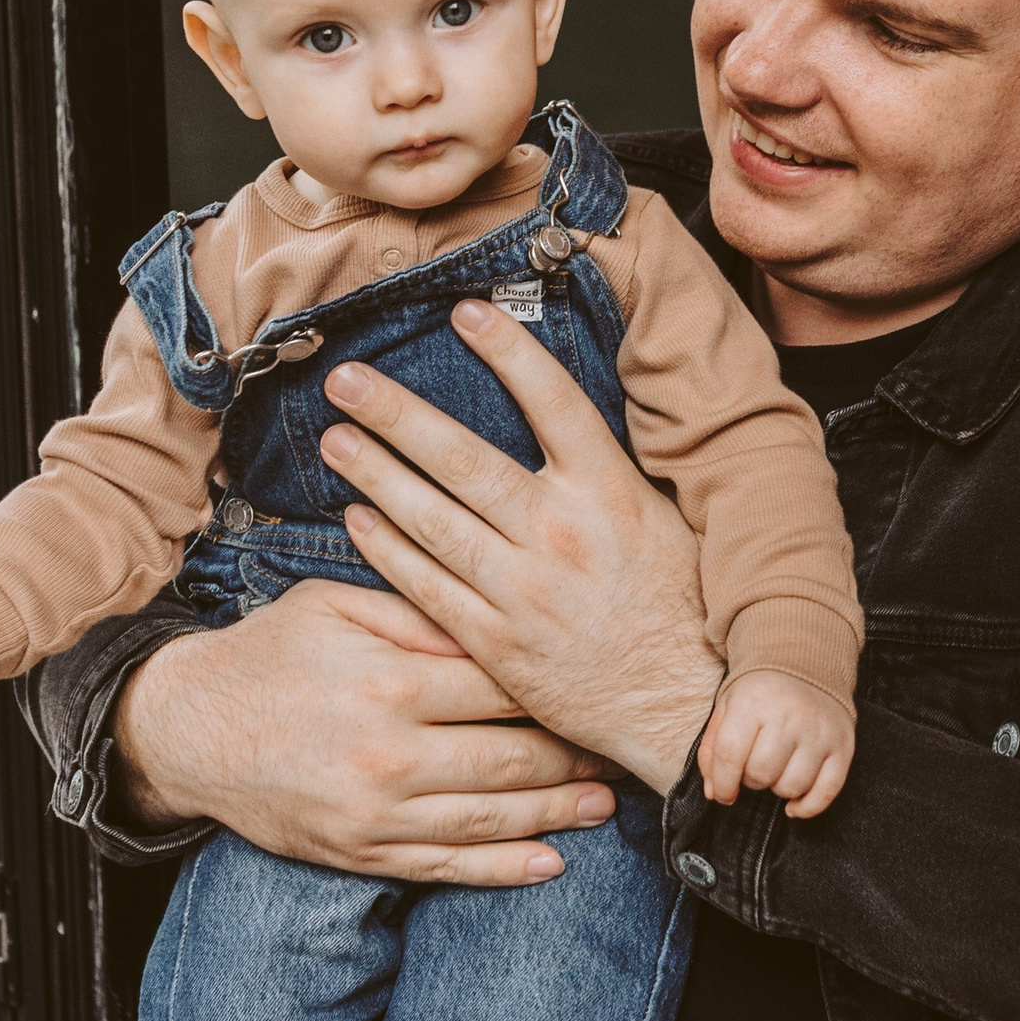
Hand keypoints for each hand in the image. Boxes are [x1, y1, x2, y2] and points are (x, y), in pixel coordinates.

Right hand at [111, 576, 617, 886]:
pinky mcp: (360, 852)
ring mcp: (376, 812)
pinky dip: (502, 869)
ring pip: (489, 818)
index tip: (594, 681)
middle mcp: (389, 753)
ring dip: (556, 814)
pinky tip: (548, 863)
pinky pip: (446, 866)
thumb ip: (414, 612)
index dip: (552, 687)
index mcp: (389, 681)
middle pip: (510, 756)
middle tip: (614, 749)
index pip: (500, 685)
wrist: (187, 729)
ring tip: (602, 804)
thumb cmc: (267, 653)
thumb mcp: (332, 605)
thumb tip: (490, 619)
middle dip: (571, 755)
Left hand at [314, 304, 724, 794]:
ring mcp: (524, 590)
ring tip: (336, 439)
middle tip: (345, 378)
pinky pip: (429, 587)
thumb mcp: (663, 522)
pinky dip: (389, 551)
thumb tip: (563, 416)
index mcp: (610, 493)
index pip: (553, 401)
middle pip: (464, 458)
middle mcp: (561, 534)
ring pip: (434, 519)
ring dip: (378, 475)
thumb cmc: (679, 608)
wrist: (683, 708)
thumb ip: (607, 474)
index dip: (508, 351)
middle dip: (398, 413)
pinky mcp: (497, 642)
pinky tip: (358, 519)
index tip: (465, 312)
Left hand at [699, 674, 855, 819]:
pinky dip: (807, 807)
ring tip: (777, 769)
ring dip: (778, 788)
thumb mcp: (727, 709)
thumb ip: (712, 751)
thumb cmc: (761, 695)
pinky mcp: (843, 745)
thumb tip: (715, 793)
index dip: (723, 784)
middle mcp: (790, 715)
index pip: (731, 755)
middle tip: (755, 766)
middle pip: (761, 774)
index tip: (723, 793)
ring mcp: (819, 731)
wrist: (807, 668)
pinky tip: (793, 805)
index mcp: (754, 702)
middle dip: (751, 780)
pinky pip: (826, 792)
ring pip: (792, 787)